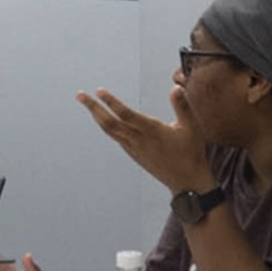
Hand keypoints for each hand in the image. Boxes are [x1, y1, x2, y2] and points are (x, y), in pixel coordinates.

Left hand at [76, 86, 213, 192]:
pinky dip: (107, 127)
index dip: (111, 102)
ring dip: (96, 116)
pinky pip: (116, 138)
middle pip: (109, 122)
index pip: (126, 114)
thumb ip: (182, 106)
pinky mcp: (133, 154)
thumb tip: (176, 87)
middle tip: (80, 95)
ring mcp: (133, 148)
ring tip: (87, 104)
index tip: (99, 91)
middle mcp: (138, 140)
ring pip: (110, 131)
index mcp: (151, 131)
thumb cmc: (190, 154)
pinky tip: (103, 120)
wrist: (187, 182)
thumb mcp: (191, 127)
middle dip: (93, 107)